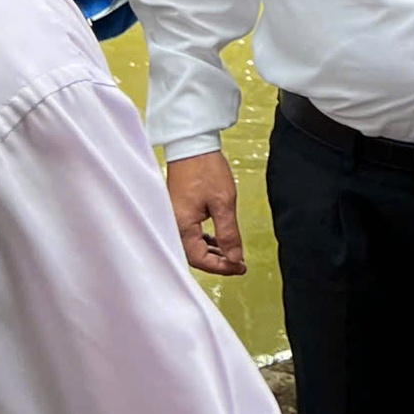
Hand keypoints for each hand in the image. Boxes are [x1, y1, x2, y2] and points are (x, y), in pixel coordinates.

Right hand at [165, 151, 245, 276]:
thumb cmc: (206, 170)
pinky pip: (190, 233)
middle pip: (194, 256)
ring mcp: (174, 218)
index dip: (221, 267)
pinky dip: (205, 240)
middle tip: (238, 264)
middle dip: (217, 262)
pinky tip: (219, 240)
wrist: (192, 146)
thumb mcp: (224, 203)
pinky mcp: (178, 211)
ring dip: (212, 252)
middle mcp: (173, 225)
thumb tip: (235, 258)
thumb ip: (229, 234)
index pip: (200, 259)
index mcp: (181, 226)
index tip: (240, 267)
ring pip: (192, 245)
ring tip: (232, 254)